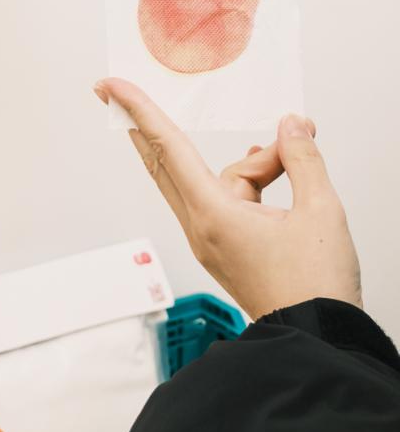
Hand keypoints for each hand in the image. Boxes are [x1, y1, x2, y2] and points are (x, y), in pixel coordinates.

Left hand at [94, 77, 361, 320]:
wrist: (319, 344)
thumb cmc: (315, 289)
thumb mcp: (320, 211)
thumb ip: (301, 159)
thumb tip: (291, 126)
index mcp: (213, 215)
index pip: (167, 147)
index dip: (140, 110)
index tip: (111, 87)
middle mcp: (202, 227)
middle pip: (166, 161)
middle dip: (144, 124)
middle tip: (116, 92)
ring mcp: (212, 241)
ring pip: (214, 180)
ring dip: (249, 162)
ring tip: (293, 152)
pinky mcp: (226, 249)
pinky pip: (226, 199)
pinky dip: (249, 181)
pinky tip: (277, 172)